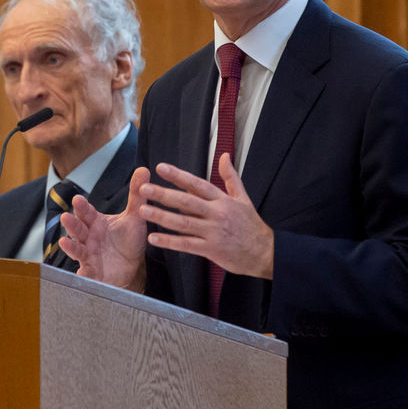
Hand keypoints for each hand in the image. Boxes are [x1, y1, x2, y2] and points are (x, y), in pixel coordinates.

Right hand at [59, 167, 149, 291]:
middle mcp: (88, 237)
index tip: (78, 199)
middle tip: (66, 217)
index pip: (87, 212)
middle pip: (77, 229)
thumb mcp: (134, 217)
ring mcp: (88, 254)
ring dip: (70, 246)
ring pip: (76, 249)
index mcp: (96, 222)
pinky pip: (85, 273)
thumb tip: (144, 169)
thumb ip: (137, 195)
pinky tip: (81, 275)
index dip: (82, 207)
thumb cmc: (128, 241)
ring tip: (64, 242)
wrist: (130, 268)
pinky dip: (83, 275)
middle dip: (71, 223)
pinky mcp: (92, 271)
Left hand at [139, 154, 273, 278]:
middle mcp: (217, 214)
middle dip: (164, 194)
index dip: (178, 176)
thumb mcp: (243, 198)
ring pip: (183, 223)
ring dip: (161, 216)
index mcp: (223, 200)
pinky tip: (154, 238)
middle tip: (144, 188)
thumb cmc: (251, 225)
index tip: (161, 168)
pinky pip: (186, 245)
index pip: (197, 184)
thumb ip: (231, 177)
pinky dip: (169, 242)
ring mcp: (213, 232)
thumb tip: (224, 156)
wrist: (265, 252)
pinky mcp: (211, 250)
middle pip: (186, 201)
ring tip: (142, 210)